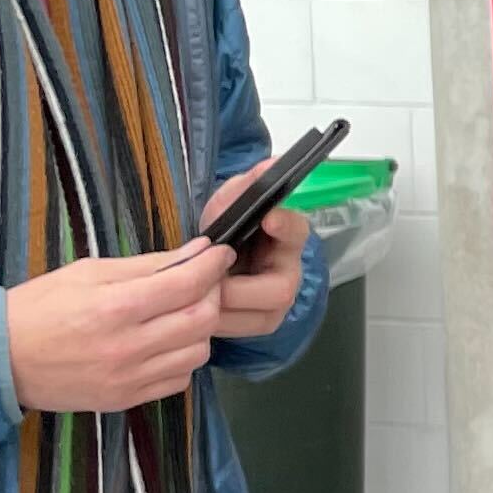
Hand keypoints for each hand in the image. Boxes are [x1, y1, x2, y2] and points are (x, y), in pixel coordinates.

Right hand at [7, 245, 228, 413]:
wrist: (1, 358)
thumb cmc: (41, 305)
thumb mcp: (89, 272)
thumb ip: (148, 265)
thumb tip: (197, 252)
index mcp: (115, 307)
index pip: (187, 285)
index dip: (213, 265)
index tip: (221, 254)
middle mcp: (127, 347)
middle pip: (202, 320)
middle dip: (212, 295)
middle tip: (203, 282)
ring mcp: (129, 379)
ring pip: (198, 352)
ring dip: (200, 329)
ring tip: (181, 313)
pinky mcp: (126, 400)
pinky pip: (179, 380)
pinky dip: (183, 359)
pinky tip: (165, 343)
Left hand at [203, 162, 314, 340]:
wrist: (218, 261)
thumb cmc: (228, 230)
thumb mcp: (230, 203)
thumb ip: (246, 185)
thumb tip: (272, 162)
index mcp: (289, 237)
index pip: (296, 230)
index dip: (284, 225)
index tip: (267, 217)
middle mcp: (290, 272)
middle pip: (277, 290)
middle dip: (238, 288)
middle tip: (209, 280)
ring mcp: (278, 304)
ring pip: (256, 316)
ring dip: (221, 306)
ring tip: (195, 295)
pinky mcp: (260, 324)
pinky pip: (239, 330)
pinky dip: (214, 321)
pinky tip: (195, 309)